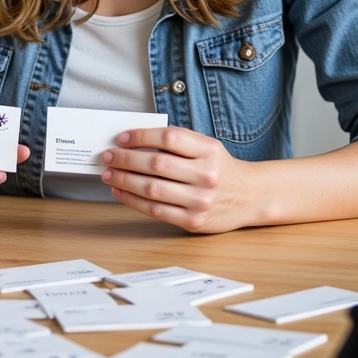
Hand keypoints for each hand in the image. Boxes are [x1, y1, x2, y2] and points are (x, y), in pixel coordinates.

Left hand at [100, 127, 256, 232]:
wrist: (249, 197)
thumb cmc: (221, 168)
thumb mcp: (208, 147)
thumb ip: (178, 143)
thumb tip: (135, 141)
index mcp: (209, 150)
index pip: (170, 138)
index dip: (142, 136)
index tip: (122, 138)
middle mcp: (206, 174)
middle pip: (157, 163)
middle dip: (126, 159)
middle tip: (107, 156)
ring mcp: (200, 200)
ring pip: (152, 188)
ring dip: (124, 180)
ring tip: (108, 174)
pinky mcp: (193, 221)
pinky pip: (156, 209)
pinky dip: (133, 200)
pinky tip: (120, 191)